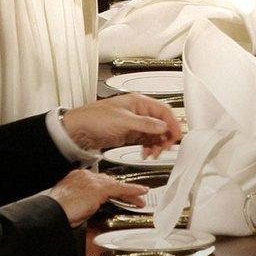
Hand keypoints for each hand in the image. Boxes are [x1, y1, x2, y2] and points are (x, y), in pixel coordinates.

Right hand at [46, 169, 147, 226]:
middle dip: (120, 190)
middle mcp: (84, 175)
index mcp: (76, 177)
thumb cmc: (55, 212)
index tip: (113, 193)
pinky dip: (132, 191)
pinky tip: (140, 193)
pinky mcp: (99, 188)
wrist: (52, 212)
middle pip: (108, 181)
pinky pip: (120, 189)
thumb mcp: (69, 205)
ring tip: (140, 196)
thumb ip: (81, 203)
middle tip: (132, 195)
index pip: (97, 181)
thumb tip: (87, 208)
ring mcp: (92, 181)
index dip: (108, 188)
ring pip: (115, 184)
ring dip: (129, 192)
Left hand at [62, 93, 181, 155]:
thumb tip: (163, 126)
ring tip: (154, 153)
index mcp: (139, 102)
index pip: (163, 111)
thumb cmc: (95, 118)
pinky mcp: (130, 135)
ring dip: (158, 144)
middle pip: (161, 123)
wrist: (78, 131)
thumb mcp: (123, 121)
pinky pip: (146, 141)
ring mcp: (134, 124)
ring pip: (155, 134)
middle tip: (165, 148)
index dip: (172, 123)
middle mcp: (139, 112)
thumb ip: (145, 124)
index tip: (177, 136)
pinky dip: (150, 148)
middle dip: (165, 136)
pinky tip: (147, 153)